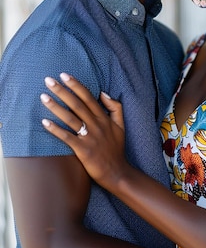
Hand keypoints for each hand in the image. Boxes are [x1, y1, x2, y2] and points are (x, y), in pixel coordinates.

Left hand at [41, 73, 127, 189]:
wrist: (117, 172)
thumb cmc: (116, 149)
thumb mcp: (121, 126)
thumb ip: (115, 107)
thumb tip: (103, 93)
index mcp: (104, 118)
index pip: (88, 97)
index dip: (76, 85)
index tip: (64, 75)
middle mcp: (96, 125)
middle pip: (76, 104)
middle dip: (62, 91)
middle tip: (48, 80)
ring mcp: (89, 137)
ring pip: (70, 118)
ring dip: (55, 106)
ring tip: (43, 97)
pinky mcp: (82, 150)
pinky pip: (67, 137)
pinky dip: (55, 129)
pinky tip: (44, 122)